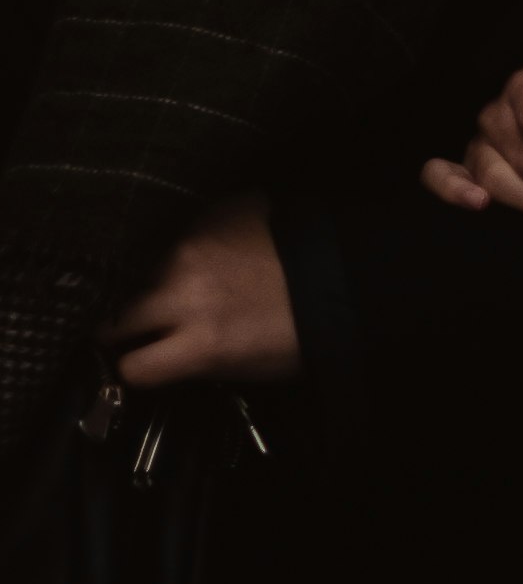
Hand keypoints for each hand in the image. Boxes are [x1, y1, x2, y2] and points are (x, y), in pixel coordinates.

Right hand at [106, 199, 299, 395]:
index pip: (132, 367)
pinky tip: (201, 258)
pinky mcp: (208, 214)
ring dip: (150, 286)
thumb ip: (187, 358)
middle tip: (132, 330)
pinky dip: (179, 253)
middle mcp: (185, 292)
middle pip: (119, 317)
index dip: (131, 369)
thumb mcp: (237, 365)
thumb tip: (155, 353)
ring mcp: (193, 248)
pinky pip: (174, 238)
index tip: (133, 364)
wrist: (341, 268)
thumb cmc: (295, 332)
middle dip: (122, 328)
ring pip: (143, 273)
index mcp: (199, 342)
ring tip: (171, 290)